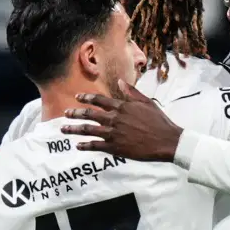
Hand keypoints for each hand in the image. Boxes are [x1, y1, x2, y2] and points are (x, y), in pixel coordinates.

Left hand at [62, 80, 180, 160]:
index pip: (99, 100)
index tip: (77, 97)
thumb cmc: (159, 122)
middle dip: (75, 113)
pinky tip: (77, 145)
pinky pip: (95, 146)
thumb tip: (120, 82)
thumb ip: (131, 92)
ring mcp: (113, 133)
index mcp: (122, 106)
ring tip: (63, 129)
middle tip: (65, 113)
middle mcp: (115, 118)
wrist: (166, 141)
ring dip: (73, 129)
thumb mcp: (146, 103)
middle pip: (89, 114)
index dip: (86, 98)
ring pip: (88, 130)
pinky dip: (85, 145)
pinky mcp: (115, 147)